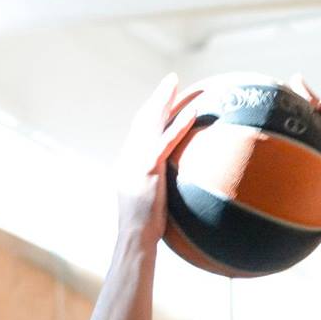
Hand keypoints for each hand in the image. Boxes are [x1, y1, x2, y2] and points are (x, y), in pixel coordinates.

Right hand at [116, 74, 201, 238]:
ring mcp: (136, 161)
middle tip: (170, 81)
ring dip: (164, 100)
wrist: (134, 238)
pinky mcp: (148, 168)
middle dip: (157, 98)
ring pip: (151, 123)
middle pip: (143, 119)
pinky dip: (179, 125)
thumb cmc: (145, 231)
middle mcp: (129, 157)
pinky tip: (192, 111)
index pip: (140, 132)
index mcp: (128, 164)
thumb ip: (159, 189)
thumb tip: (177, 191)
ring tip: (176, 83)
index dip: (151, 113)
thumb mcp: (151, 205)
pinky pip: (166, 141)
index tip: (163, 100)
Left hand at [289, 77, 320, 243]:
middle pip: (319, 118)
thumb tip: (261, 183)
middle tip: (292, 79)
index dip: (296, 112)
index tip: (280, 96)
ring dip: (317, 103)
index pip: (309, 129)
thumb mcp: (305, 194)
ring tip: (304, 87)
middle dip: (306, 97)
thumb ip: (291, 183)